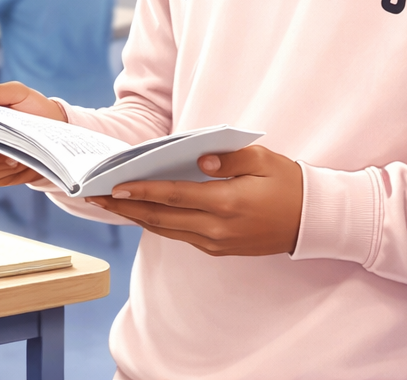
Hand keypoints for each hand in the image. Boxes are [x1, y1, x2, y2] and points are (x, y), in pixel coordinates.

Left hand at [86, 145, 302, 256]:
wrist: (312, 221)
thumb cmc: (287, 182)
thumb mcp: (262, 159)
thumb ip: (227, 157)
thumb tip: (198, 159)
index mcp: (226, 203)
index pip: (172, 196)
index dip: (141, 191)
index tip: (114, 185)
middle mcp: (216, 228)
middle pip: (160, 217)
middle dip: (125, 206)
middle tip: (94, 196)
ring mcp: (216, 242)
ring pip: (166, 230)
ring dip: (135, 216)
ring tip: (110, 203)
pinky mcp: (219, 249)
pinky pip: (180, 236)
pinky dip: (157, 223)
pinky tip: (141, 212)